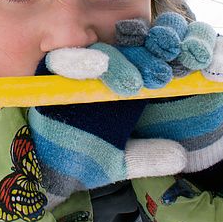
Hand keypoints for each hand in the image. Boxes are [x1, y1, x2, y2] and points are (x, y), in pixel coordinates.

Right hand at [29, 57, 185, 208]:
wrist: (40, 167)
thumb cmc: (80, 160)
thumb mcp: (118, 161)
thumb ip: (146, 156)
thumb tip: (182, 157)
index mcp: (119, 86)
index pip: (142, 63)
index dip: (158, 63)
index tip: (174, 76)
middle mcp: (100, 73)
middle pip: (125, 54)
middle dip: (144, 61)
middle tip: (160, 77)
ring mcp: (75, 69)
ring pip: (99, 54)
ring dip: (117, 63)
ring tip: (132, 83)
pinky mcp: (50, 69)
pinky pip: (64, 60)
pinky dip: (80, 61)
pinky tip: (97, 66)